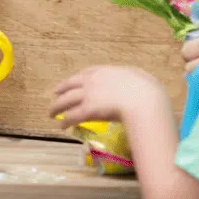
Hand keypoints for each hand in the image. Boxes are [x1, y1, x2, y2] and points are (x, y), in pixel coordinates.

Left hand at [50, 65, 170, 126]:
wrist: (144, 100)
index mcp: (105, 72)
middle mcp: (93, 81)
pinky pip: (73, 116)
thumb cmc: (147, 90)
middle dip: (61, 89)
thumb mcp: (141, 77)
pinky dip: (66, 121)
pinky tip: (62, 126)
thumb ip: (135, 78)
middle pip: (70, 85)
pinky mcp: (88, 110)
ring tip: (51, 113)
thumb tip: (139, 81)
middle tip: (55, 93)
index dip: (77, 78)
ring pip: (67, 100)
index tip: (71, 82)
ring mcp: (89, 95)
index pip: (86, 73)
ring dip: (57, 107)